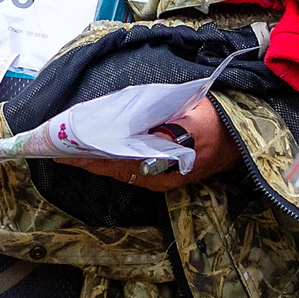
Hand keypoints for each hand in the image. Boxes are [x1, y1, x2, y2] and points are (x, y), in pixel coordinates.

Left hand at [61, 96, 241, 193]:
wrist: (243, 139)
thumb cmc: (217, 124)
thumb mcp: (191, 119)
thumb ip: (162, 129)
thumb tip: (132, 134)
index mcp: (161, 167)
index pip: (113, 163)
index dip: (86, 157)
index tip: (61, 151)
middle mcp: (155, 178)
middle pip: (111, 169)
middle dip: (83, 158)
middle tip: (55, 146)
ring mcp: (158, 177)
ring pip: (117, 169)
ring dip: (93, 158)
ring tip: (69, 146)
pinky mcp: (161, 172)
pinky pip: (127, 166)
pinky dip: (108, 157)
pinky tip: (97, 148)